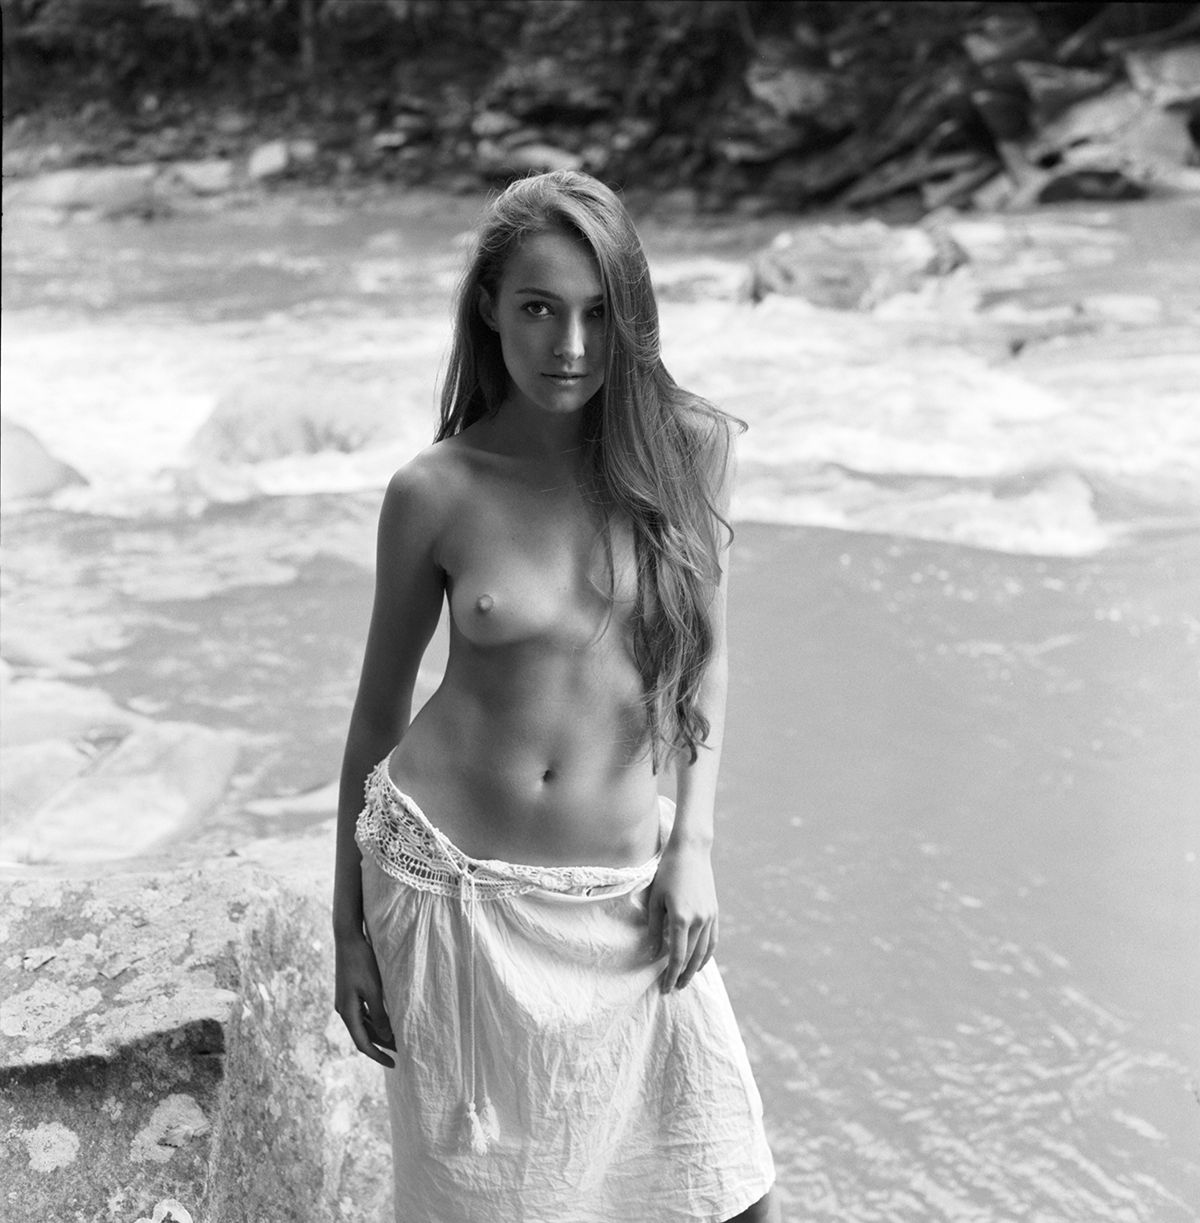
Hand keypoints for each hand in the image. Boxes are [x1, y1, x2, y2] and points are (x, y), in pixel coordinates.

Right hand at [334, 931, 395, 1066]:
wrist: (348, 939)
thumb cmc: (362, 962)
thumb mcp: (374, 989)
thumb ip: (379, 1014)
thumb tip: (386, 1036)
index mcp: (347, 1012)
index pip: (362, 1043)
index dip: (378, 1055)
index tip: (394, 1063)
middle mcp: (344, 1009)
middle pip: (363, 1035)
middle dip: (381, 1045)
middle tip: (401, 1051)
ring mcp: (346, 1001)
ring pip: (363, 1024)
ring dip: (378, 1033)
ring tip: (397, 1038)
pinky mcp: (349, 992)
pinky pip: (362, 1013)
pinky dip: (374, 1020)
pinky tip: (386, 1020)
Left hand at [646, 842, 717, 993]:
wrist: (691, 851)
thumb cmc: (667, 872)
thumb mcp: (655, 898)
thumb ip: (654, 927)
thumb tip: (652, 953)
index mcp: (681, 918)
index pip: (676, 956)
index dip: (670, 974)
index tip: (664, 987)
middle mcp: (699, 920)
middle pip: (691, 957)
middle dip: (681, 975)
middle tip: (673, 988)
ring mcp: (709, 916)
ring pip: (704, 951)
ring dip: (695, 969)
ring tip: (686, 980)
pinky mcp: (714, 912)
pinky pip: (712, 940)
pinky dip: (707, 954)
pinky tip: (699, 962)